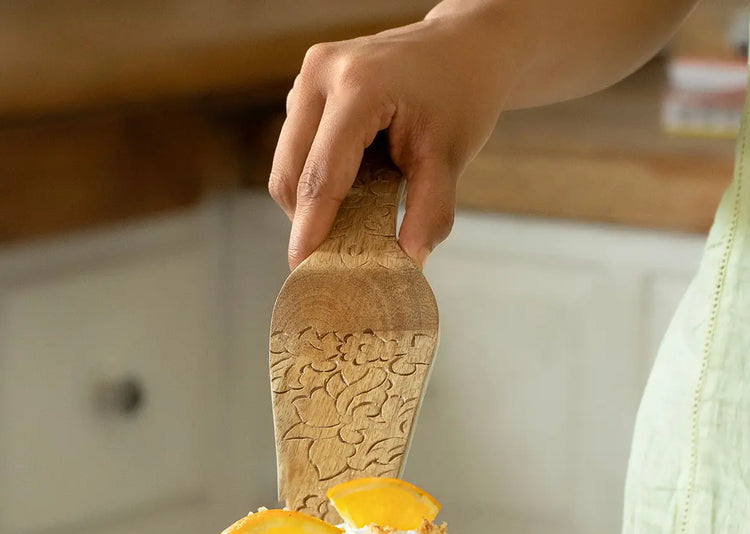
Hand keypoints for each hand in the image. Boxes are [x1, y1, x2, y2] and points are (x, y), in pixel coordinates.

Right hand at [269, 8, 521, 268]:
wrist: (463, 47)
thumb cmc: (460, 96)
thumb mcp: (450, 157)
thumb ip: (429, 213)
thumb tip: (406, 264)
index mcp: (358, 85)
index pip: (321, 175)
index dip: (310, 229)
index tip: (303, 270)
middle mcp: (321, 73)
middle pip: (290, 174)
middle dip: (308, 220)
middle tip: (339, 251)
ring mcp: (308, 77)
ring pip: (286, 165)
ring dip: (311, 200)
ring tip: (355, 208)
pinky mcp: (305, 87)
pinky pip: (294, 151)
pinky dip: (314, 179)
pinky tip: (352, 179)